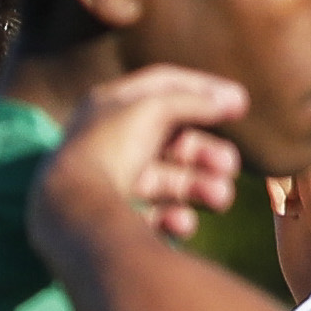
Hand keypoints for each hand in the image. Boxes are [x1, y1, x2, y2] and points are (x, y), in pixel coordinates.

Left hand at [37, 66, 249, 241]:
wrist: (69, 209)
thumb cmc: (108, 148)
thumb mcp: (152, 109)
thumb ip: (193, 100)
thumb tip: (231, 100)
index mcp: (110, 106)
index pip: (164, 86)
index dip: (204, 89)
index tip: (241, 103)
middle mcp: (108, 142)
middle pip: (171, 142)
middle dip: (206, 153)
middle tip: (230, 165)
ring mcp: (108, 181)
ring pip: (166, 181)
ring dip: (200, 187)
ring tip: (221, 198)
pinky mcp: (110, 218)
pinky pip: (150, 217)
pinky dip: (173, 218)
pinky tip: (184, 223)